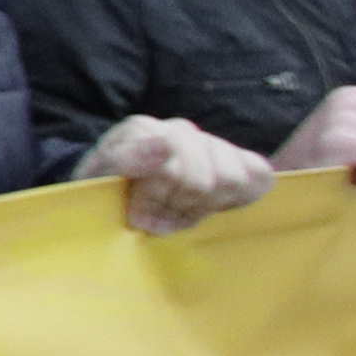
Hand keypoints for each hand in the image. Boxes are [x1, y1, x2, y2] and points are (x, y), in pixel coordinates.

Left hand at [83, 112, 276, 232]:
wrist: (121, 193)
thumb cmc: (106, 190)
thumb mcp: (96, 179)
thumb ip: (123, 158)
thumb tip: (163, 146)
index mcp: (141, 130)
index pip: (168, 152)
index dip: (154, 194)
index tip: (138, 219)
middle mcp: (179, 130)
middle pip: (200, 178)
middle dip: (177, 209)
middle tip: (157, 224)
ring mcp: (211, 144)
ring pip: (231, 179)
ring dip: (204, 208)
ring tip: (179, 217)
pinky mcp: (239, 161)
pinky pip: (258, 175)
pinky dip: (239, 198)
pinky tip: (212, 207)